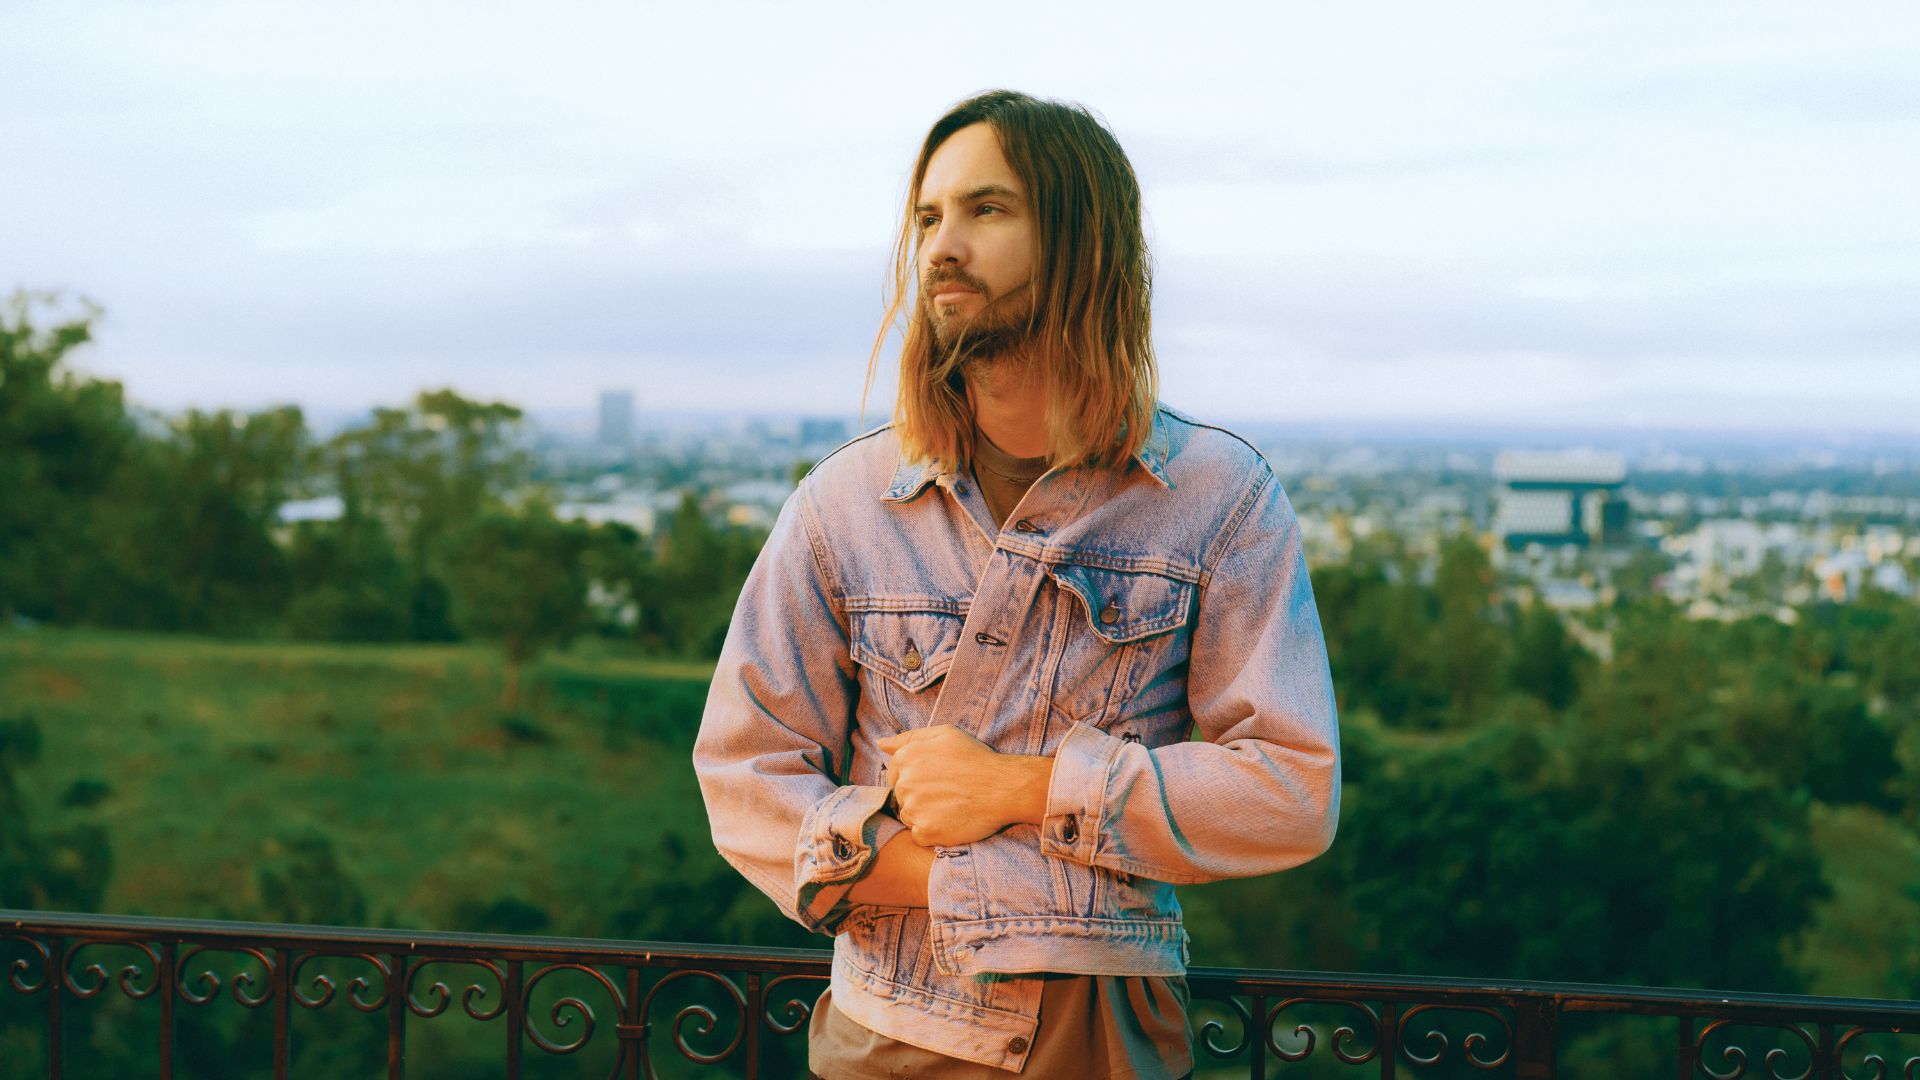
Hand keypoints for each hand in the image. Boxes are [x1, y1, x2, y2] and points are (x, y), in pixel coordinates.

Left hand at [878, 725, 1051, 846]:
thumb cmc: (976, 758)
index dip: (916, 778)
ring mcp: (914, 809)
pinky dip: (933, 831)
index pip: (895, 775)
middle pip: (901, 797)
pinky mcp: (925, 831)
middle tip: (948, 793)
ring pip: (909, 817)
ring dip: (925, 815)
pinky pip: (919, 835)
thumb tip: (880, 743)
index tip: (937, 780)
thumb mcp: (944, 734)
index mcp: (905, 758)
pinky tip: (951, 820)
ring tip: (951, 806)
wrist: (1003, 787)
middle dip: (920, 796)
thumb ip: (909, 738)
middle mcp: (904, 783)